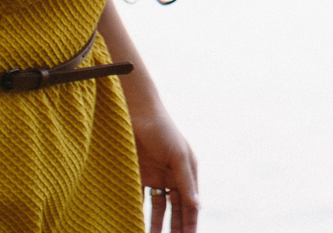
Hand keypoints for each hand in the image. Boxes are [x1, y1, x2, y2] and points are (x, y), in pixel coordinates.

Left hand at [129, 91, 198, 232]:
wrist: (135, 111)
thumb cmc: (162, 129)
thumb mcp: (178, 155)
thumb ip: (186, 181)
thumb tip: (197, 205)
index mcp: (187, 172)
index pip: (190, 205)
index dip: (190, 224)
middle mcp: (173, 177)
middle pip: (176, 210)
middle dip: (174, 229)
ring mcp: (155, 177)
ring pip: (158, 208)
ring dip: (156, 225)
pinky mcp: (138, 175)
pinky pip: (139, 199)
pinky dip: (138, 212)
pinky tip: (135, 224)